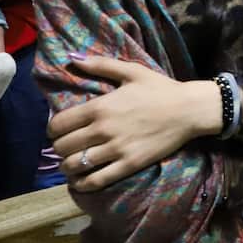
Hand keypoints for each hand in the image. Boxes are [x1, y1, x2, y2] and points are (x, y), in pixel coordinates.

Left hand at [49, 54, 221, 192]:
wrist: (189, 110)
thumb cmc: (160, 89)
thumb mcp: (131, 71)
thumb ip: (100, 65)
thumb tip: (72, 58)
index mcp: (100, 107)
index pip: (58, 124)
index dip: (53, 129)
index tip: (58, 130)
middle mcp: (103, 130)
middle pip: (62, 147)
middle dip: (59, 148)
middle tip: (66, 147)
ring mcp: (116, 149)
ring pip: (75, 165)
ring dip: (67, 166)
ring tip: (72, 164)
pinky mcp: (129, 164)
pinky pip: (96, 180)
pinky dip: (82, 184)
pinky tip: (81, 181)